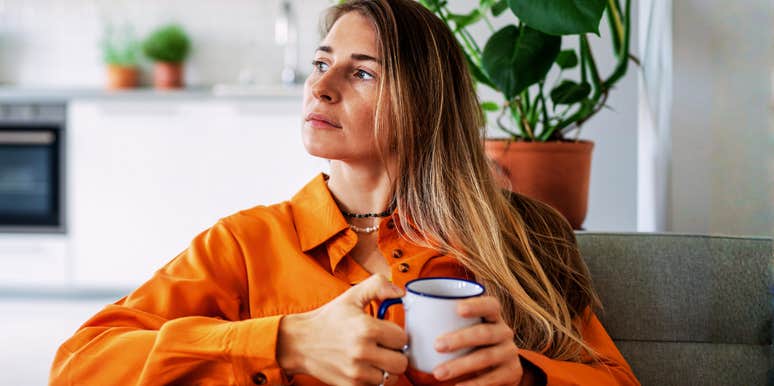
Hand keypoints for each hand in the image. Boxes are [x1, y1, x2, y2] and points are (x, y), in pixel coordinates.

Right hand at [277, 274, 408, 385]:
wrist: (299, 342)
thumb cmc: (327, 319)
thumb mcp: (351, 296)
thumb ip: (378, 286)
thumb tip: (400, 292)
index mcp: (366, 328)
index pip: (402, 338)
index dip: (396, 334)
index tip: (386, 332)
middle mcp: (362, 352)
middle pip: (401, 362)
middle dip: (395, 353)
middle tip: (385, 347)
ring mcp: (356, 372)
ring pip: (391, 377)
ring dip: (386, 368)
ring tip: (375, 358)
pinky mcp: (350, 385)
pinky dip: (374, 378)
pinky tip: (366, 367)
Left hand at [431, 296, 523, 385]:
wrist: (498, 366)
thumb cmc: (469, 341)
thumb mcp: (461, 326)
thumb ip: (439, 314)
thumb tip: (403, 299)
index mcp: (492, 315)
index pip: (490, 305)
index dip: (476, 305)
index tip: (457, 309)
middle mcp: (504, 331)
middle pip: (484, 332)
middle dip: (460, 339)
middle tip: (436, 345)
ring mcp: (509, 352)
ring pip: (486, 357)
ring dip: (460, 365)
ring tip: (438, 373)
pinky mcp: (511, 372)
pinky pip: (492, 378)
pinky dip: (473, 384)